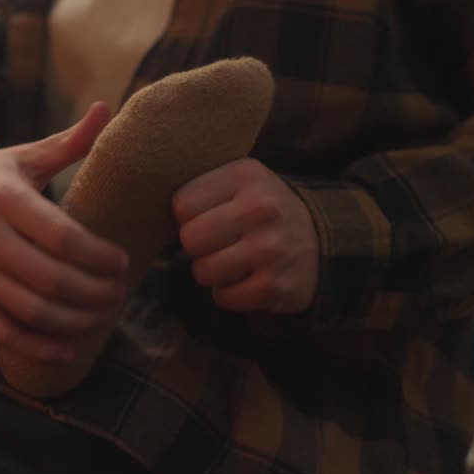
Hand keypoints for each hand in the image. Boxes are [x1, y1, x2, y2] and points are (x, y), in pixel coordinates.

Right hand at [0, 102, 128, 361]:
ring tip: (102, 314)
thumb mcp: (22, 157)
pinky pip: (5, 331)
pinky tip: (68, 348)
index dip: (98, 254)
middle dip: (94, 291)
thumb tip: (108, 110)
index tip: (122, 261)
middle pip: (51, 279)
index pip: (61, 236)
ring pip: (31, 310)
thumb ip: (68, 142)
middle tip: (120, 291)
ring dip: (74, 320)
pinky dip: (38, 346)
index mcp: (6, 200)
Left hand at [173, 158, 318, 313]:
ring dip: (211, 272)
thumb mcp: (242, 181)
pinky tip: (245, 279)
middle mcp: (261, 208)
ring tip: (231, 261)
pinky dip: (229, 293)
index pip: (182, 204)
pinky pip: (224, 297)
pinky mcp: (274, 285)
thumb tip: (150, 207)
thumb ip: (203, 187)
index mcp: (245, 175)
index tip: (205, 218)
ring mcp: (270, 248)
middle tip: (216, 244)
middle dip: (197, 247)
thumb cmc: (265, 211)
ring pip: (203, 271)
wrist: (324, 241)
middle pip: (190, 238)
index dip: (187, 217)